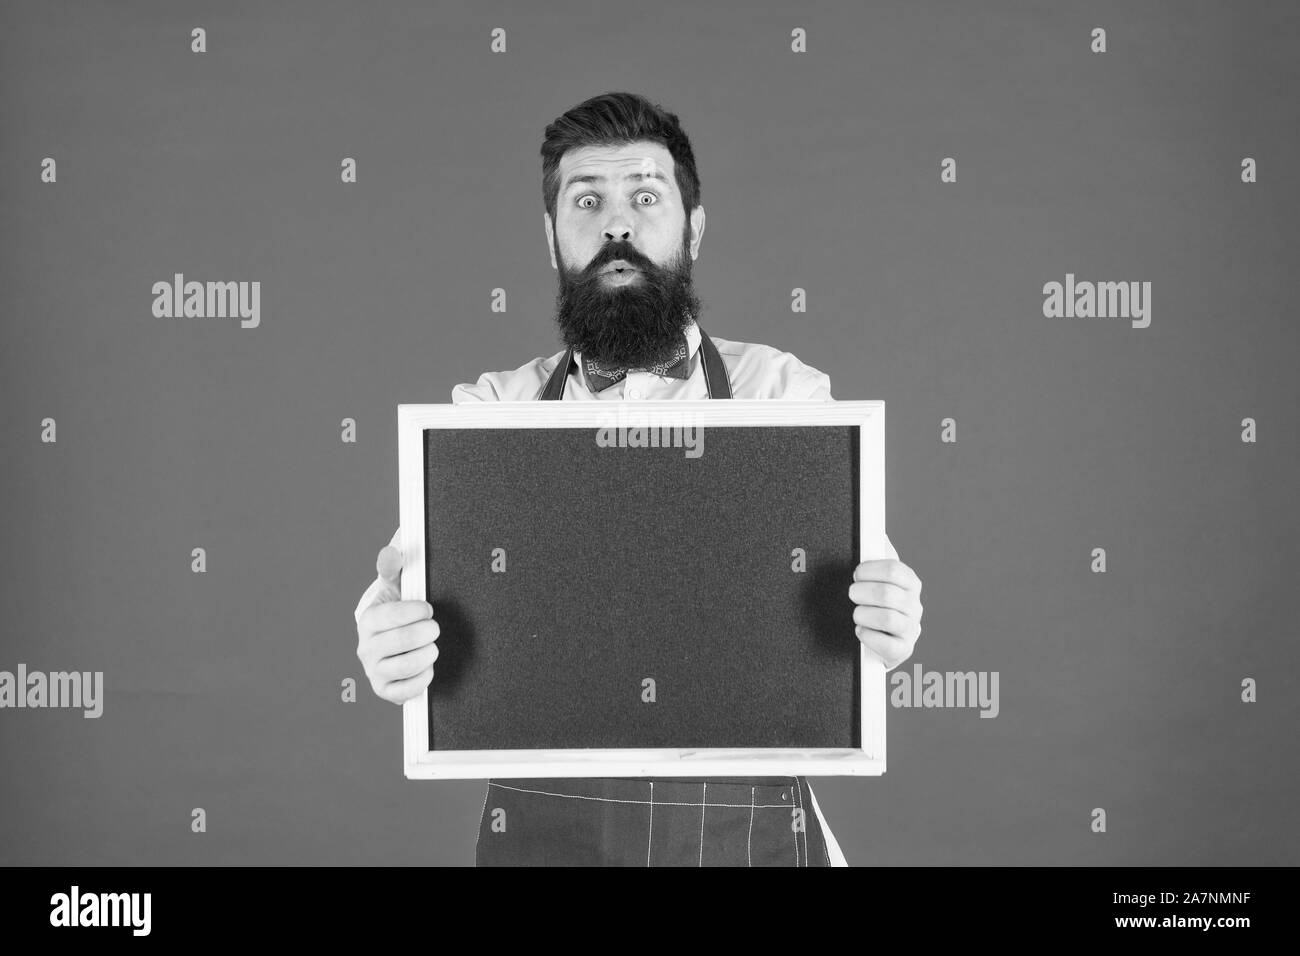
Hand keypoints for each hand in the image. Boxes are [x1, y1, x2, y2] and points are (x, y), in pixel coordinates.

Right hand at [355, 545, 439, 703]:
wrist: (392, 645)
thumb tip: (393, 551)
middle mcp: (366, 648)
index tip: (428, 609)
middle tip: (434, 628)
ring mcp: (374, 672)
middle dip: (427, 632)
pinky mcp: (386, 691)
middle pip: (402, 641)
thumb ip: (393, 567)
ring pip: (406, 666)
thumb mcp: (394, 588)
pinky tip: (428, 666)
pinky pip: (407, 690)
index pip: (390, 615)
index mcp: (367, 620)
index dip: (415, 611)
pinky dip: (424, 678)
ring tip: (432, 647)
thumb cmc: (397, 613)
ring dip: (428, 654)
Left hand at [849, 559, 922, 670]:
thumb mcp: (877, 577)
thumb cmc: (875, 602)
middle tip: (852, 594)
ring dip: (864, 614)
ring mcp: (910, 629)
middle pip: (887, 593)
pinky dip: (868, 636)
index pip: (894, 569)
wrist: (879, 637)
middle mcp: (914, 605)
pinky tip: (861, 630)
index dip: (869, 570)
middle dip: (862, 593)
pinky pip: (887, 644)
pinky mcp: (903, 650)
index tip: (856, 573)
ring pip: (887, 618)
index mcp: (910, 582)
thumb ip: (877, 554)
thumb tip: (877, 533)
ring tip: (856, 614)